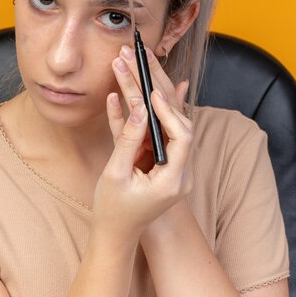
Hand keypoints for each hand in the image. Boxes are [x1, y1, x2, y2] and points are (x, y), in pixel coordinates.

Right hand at [90, 45, 193, 241]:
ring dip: (153, 94)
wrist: (116, 234)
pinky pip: (158, 131)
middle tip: (143, 62)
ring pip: (168, 122)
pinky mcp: (160, 160)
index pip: (182, 137)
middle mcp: (179, 171)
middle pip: (178, 122)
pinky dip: (151, 111)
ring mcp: (171, 165)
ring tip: (140, 65)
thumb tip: (138, 109)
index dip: (169, 111)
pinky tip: (150, 89)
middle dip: (159, 91)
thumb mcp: (116, 175)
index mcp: (172, 180)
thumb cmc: (113, 210)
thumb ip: (127, 141)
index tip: (151, 93)